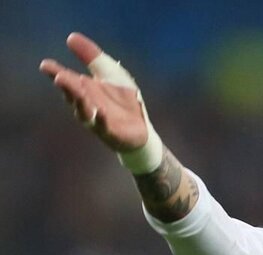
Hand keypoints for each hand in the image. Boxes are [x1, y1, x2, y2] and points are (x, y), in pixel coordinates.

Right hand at [39, 32, 148, 152]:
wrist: (140, 129)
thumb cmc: (121, 100)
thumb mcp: (109, 73)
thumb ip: (92, 56)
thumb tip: (71, 37)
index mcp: (83, 89)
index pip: (66, 79)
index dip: (55, 73)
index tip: (46, 65)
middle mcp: (86, 105)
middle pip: (74, 95)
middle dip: (67, 86)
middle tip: (59, 77)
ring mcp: (97, 120)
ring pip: (85, 111)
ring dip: (80, 102)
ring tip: (77, 92)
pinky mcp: (112, 133)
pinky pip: (105, 127)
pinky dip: (102, 121)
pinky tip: (101, 114)